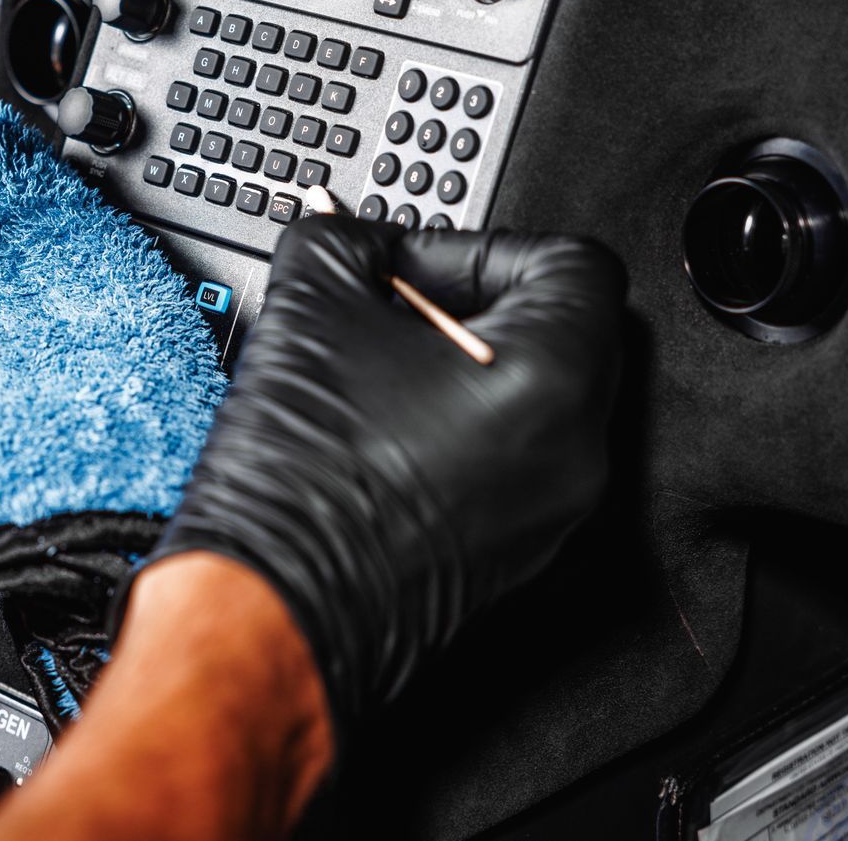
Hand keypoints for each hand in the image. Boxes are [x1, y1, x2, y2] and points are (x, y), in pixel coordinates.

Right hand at [149, 218, 626, 742]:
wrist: (271, 607)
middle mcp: (575, 450)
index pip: (571, 263)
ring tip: (378, 367)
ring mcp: (551, 508)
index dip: (484, 244)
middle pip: (560, 328)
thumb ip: (348, 239)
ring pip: (535, 396)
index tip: (415, 261)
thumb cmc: (302, 483)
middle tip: (392, 306)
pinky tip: (381, 426)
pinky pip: (512, 456)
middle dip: (471, 301)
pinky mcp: (515, 549)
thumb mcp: (311, 302)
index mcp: (554, 380)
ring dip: (462, 363)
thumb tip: (362, 239)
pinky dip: (459, 424)